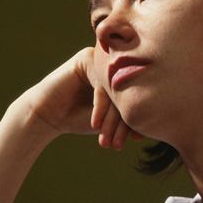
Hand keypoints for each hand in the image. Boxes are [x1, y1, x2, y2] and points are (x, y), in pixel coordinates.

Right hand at [18, 47, 141, 148]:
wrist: (47, 116)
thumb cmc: (80, 118)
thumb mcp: (110, 120)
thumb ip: (128, 117)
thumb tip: (155, 125)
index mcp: (124, 74)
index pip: (137, 95)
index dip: (136, 119)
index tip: (136, 139)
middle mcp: (114, 63)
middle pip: (128, 92)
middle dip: (123, 122)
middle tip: (118, 144)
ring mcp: (100, 59)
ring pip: (115, 90)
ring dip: (111, 118)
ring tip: (108, 140)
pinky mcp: (85, 59)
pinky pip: (100, 84)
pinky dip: (99, 107)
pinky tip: (95, 125)